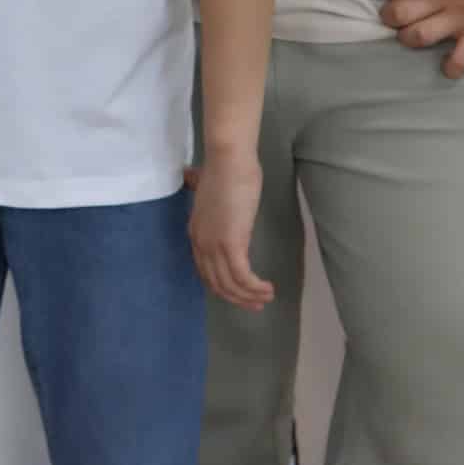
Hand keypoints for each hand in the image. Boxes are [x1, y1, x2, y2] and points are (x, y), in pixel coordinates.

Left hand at [187, 150, 272, 311]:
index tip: (239, 292)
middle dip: (237, 298)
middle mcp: (201, 244)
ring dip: (250, 295)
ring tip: (267, 297)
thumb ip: (207, 195)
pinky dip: (255, 287)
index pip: (206, 271)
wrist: (228, 160)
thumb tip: (198, 180)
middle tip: (255, 304)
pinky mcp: (231, 244)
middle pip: (217, 283)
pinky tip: (268, 287)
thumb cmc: (225, 170)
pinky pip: (243, 276)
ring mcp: (214, 246)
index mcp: (196, 233)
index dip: (223, 286)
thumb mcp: (210, 189)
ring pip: (230, 284)